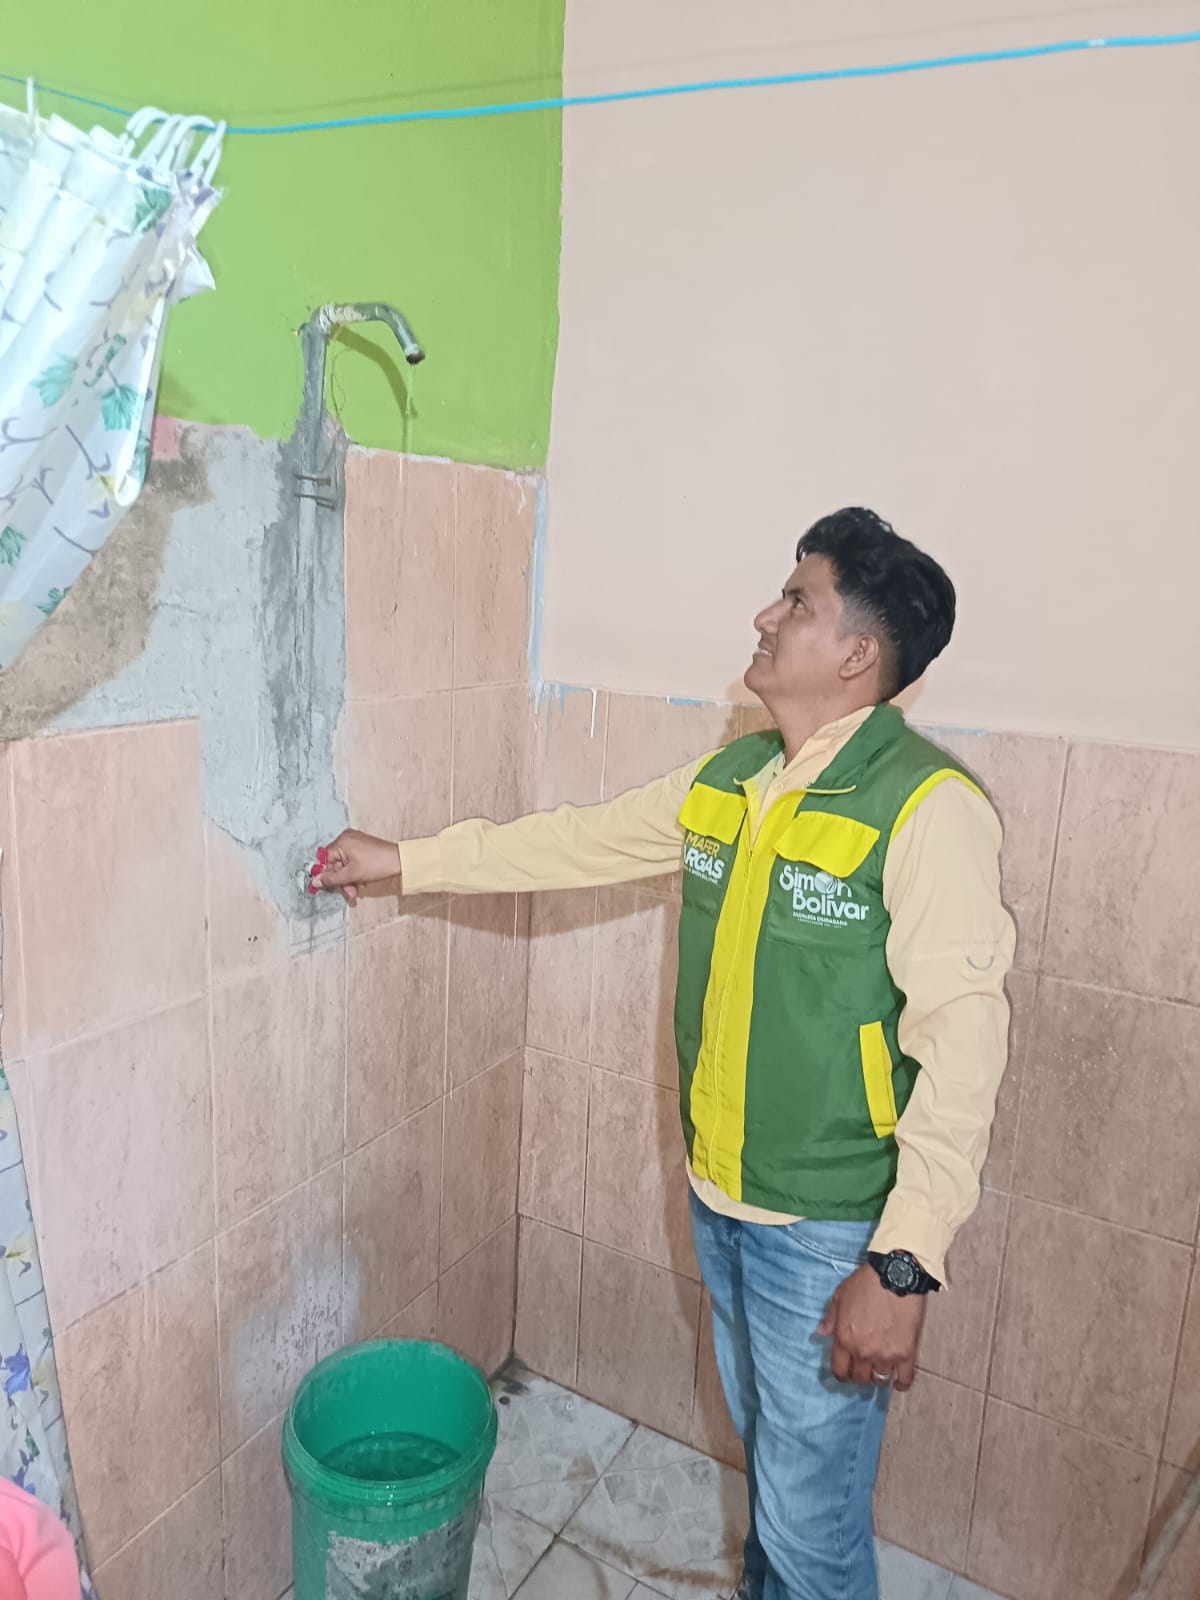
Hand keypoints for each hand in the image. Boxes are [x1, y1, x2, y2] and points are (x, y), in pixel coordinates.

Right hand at [310, 829, 401, 903]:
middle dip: (342, 879)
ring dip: (349, 878)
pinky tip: (362, 880)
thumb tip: (315, 881)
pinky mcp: (363, 846)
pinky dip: (355, 871)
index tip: (329, 885)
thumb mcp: (351, 875)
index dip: (327, 874)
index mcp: (342, 841)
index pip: (325, 859)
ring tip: (357, 888)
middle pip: (336, 862)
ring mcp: (356, 841)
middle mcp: (347, 838)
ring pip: (345, 863)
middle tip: (349, 891)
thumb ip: (331, 879)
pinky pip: (352, 860)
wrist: (400, 860)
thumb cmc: (378, 864)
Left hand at [817, 1264, 926, 1390]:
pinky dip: (901, 1383)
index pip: (840, 1371)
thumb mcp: (840, 1296)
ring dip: (879, 1377)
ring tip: (881, 1368)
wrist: (896, 1275)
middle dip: (860, 1375)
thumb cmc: (866, 1283)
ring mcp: (885, 1355)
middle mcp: (863, 1352)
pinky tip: (899, 1380)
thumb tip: (820, 1333)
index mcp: (844, 1339)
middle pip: (860, 1378)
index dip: (843, 1374)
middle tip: (865, 1367)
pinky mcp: (906, 1353)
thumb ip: (830, 1318)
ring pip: (880, 1380)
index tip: (847, 1371)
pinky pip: (905, 1379)